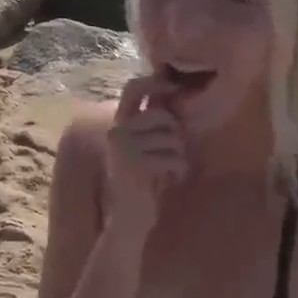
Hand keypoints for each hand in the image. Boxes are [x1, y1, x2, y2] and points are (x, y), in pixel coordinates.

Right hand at [104, 75, 186, 233]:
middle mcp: (117, 131)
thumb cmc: (145, 180)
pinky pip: (173, 157)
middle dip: (176, 133)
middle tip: (175, 152)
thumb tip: (176, 95)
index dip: (156, 81)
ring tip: (172, 169)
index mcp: (120, 123)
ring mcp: (125, 148)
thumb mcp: (148, 146)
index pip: (134, 88)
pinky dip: (180, 169)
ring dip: (180, 155)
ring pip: (173, 137)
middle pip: (162, 115)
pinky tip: (173, 179)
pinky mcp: (136, 165)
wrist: (130, 217)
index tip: (175, 85)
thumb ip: (155, 122)